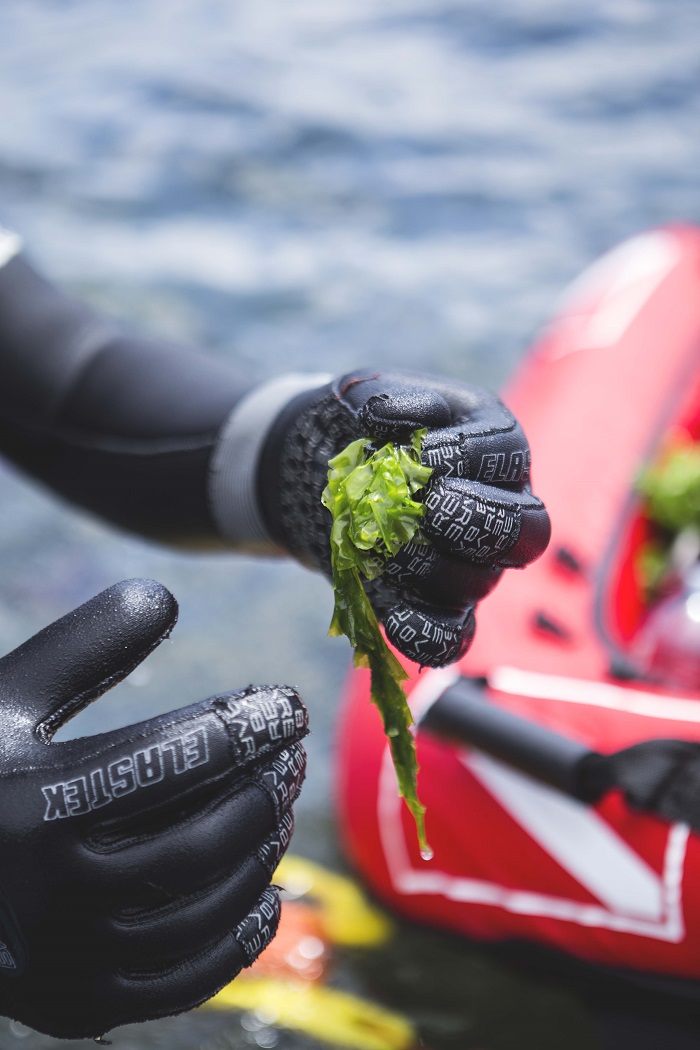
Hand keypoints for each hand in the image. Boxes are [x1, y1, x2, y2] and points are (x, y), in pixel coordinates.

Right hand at [0, 579, 306, 1038]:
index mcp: (36, 805)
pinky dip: (238, 938)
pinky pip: (183, 981)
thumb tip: (165, 595)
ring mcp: (69, 959)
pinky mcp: (79, 1004)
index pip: (177, 758)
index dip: (248, 724)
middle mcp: (53, 893)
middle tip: (291, 756)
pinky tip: (267, 891)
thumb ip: (83, 645)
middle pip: (201, 840)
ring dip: (260, 853)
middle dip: (262, 790)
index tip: (287, 703)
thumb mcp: (7, 699)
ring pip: (202, 909)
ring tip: (280, 806)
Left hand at [260, 370, 549, 666]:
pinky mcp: (437, 607)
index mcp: (494, 449)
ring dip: (427, 564)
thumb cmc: (367, 430)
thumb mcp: (370, 395)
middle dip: (473, 518)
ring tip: (381, 544)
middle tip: (427, 506)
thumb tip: (383, 415)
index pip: (507, 455)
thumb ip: (383, 397)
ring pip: (478, 581)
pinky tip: (386, 603)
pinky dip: (420, 629)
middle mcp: (498, 511)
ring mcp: (473, 564)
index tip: (420, 453)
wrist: (329, 476)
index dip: (468, 456)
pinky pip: (447, 637)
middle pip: (524, 532)